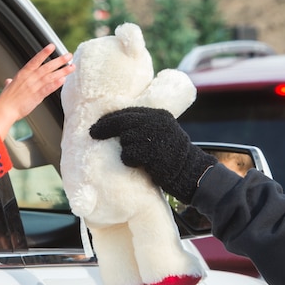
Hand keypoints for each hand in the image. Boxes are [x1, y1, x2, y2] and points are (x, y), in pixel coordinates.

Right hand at [0, 44, 73, 138]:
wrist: (5, 109)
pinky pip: (48, 88)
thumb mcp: (8, 87)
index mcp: (23, 74)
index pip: (35, 60)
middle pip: (47, 67)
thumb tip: (8, 81)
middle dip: (59, 60)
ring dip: (63, 71)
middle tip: (69, 55)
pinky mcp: (37, 96)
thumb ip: (10, 83)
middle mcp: (30, 78)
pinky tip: (63, 80)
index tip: (52, 46)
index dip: (44, 52)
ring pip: (51, 76)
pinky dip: (56, 84)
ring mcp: (34, 86)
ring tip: (72, 67)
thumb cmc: (6, 99)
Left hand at [89, 107, 215, 203]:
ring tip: (137, 158)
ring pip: (125, 139)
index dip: (111, 118)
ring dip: (126, 150)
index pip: (129, 112)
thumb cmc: (173, 158)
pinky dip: (129, 160)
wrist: (192, 173)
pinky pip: (129, 154)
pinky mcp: (152, 152)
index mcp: (159, 115)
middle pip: (123, 121)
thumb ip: (145, 128)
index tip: (97, 125)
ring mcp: (155, 136)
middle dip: (105, 127)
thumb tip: (119, 129)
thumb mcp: (163, 134)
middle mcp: (157, 121)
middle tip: (92, 133)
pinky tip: (136, 164)